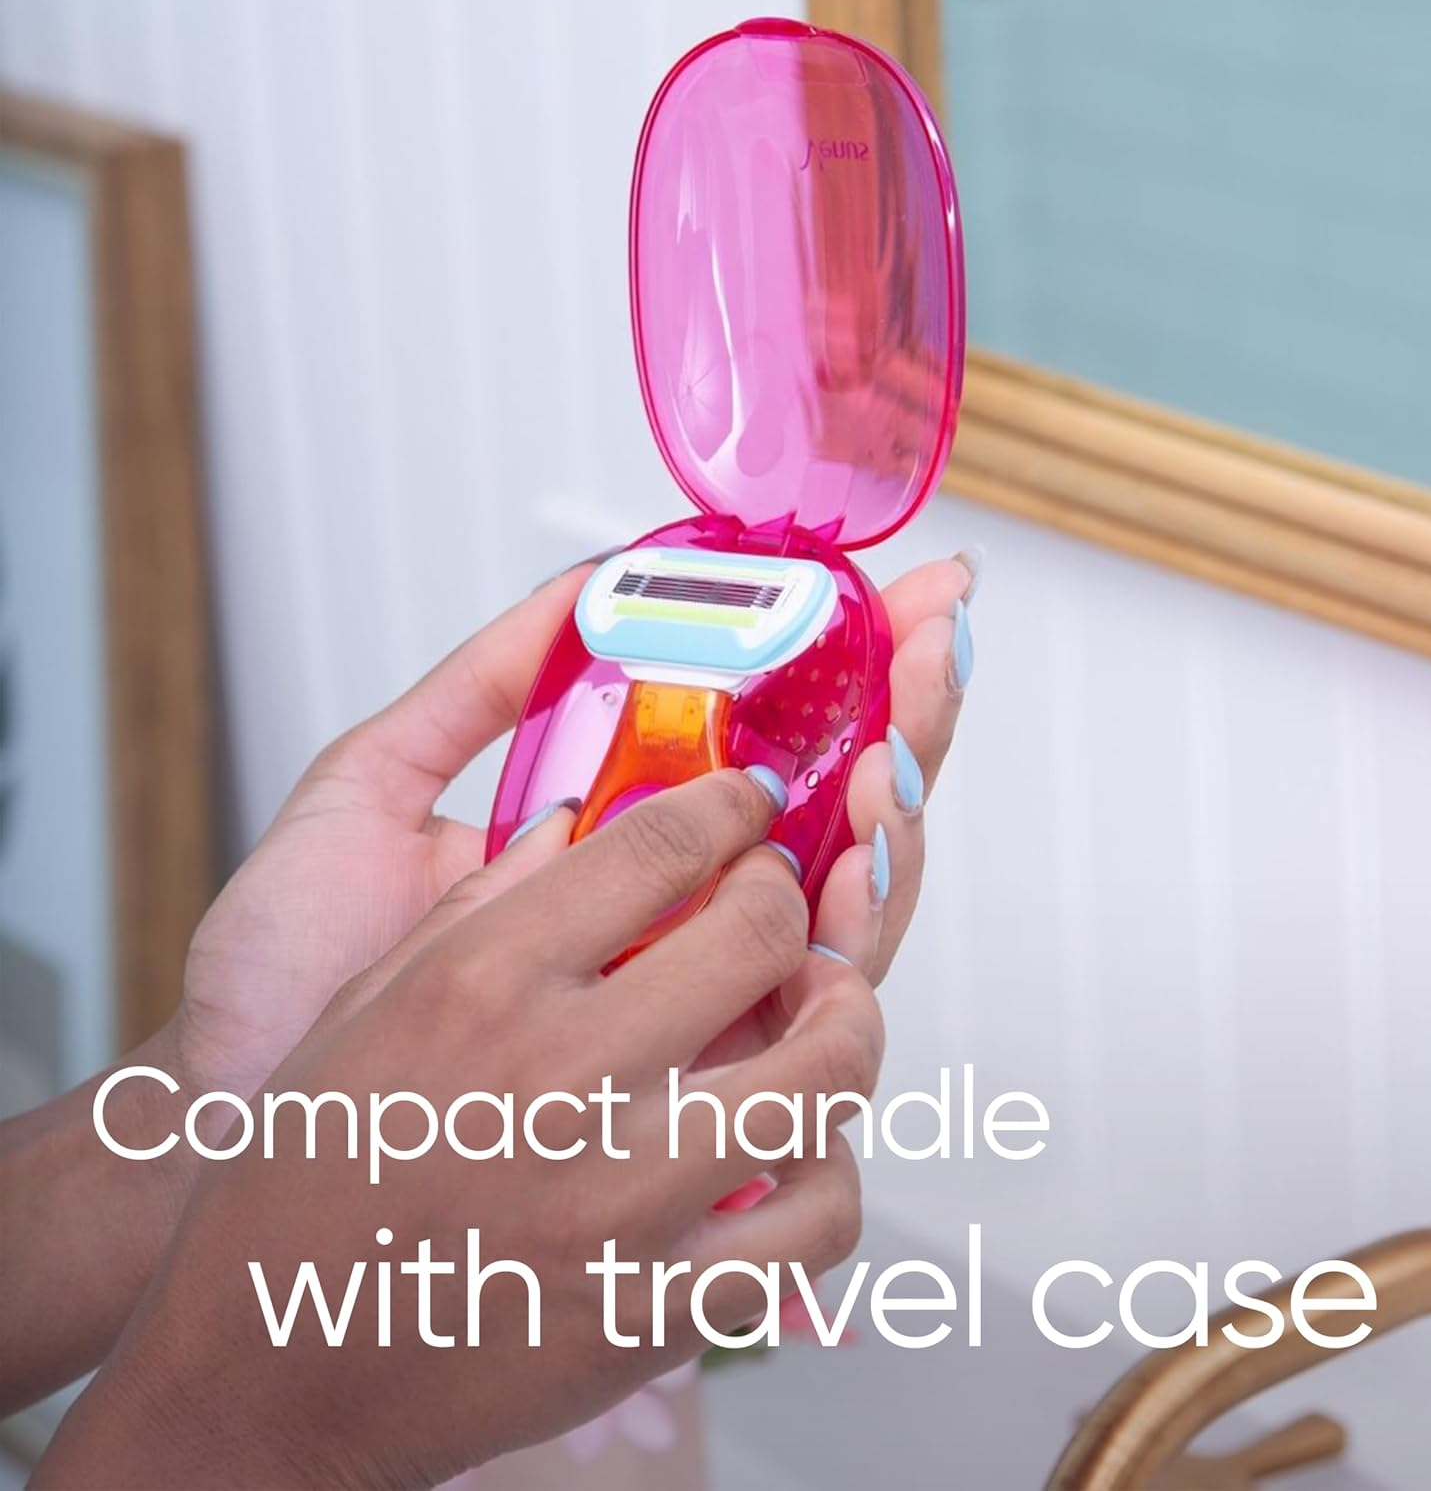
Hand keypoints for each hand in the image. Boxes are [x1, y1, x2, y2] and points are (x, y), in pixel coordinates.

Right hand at [40, 772, 886, 1488]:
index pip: (663, 844)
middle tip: (777, 902)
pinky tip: (798, 1146)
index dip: (731, 805)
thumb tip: (592, 823)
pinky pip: (819, 1221)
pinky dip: (831, 1169)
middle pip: (762, 933)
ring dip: (844, 1017)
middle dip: (788, 896)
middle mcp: (561, 1078)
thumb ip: (487, 903)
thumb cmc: (301, 1184)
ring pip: (827, 1069)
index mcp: (481, 982)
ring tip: (822, 1008)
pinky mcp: (658, 1312)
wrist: (263, 1381)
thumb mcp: (366, 1004)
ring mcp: (622, 1203)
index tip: (750, 804)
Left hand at [173, 549, 976, 1097]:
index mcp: (610, 840)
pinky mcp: (690, 1073)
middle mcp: (672, 916)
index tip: (895, 587)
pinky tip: (862, 841)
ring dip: (895, 799)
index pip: (757, 746)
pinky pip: (808, 995)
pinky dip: (853, 914)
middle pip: (830, 811)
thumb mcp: (374, 788)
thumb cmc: (288, 961)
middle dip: (905, 713)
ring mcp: (690, 993)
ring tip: (897, 729)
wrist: (236, 1103)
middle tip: (941, 628)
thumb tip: (590, 579)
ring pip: (845, 894)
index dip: (839, 666)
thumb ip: (483, 688)